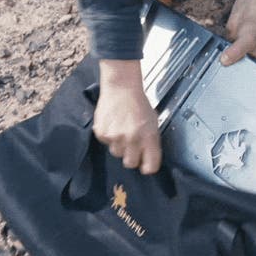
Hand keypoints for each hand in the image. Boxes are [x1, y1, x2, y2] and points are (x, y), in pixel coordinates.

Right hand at [92, 59, 161, 174]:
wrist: (121, 88)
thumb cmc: (139, 105)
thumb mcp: (153, 123)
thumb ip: (151, 142)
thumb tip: (147, 160)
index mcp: (149, 137)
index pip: (150, 166)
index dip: (148, 167)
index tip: (146, 165)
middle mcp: (132, 139)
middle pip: (131, 164)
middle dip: (132, 157)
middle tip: (132, 146)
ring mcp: (116, 137)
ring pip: (117, 154)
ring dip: (120, 146)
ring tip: (122, 131)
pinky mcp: (102, 133)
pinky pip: (106, 143)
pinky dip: (109, 137)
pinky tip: (113, 124)